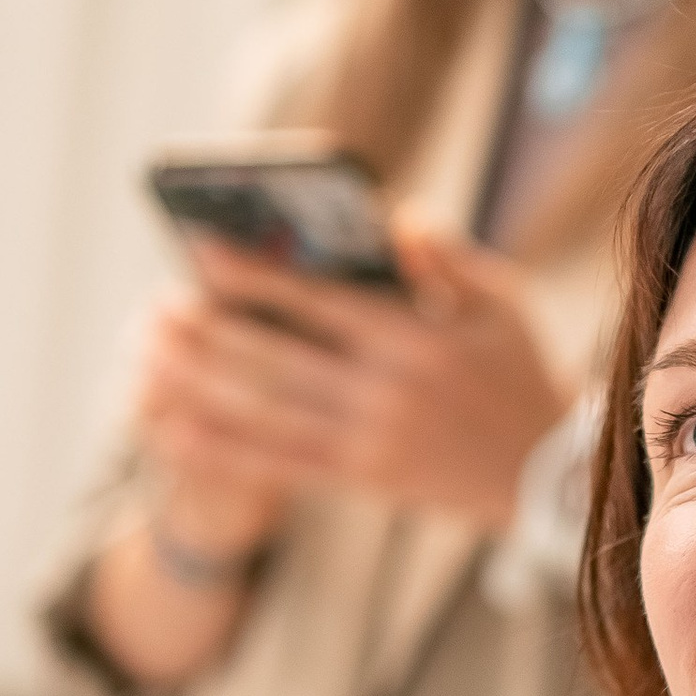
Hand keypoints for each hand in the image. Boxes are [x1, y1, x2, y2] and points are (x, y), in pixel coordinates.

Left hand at [140, 210, 568, 534]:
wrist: (547, 475)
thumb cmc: (521, 373)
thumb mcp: (502, 303)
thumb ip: (446, 258)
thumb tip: (394, 218)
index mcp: (418, 341)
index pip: (321, 302)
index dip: (257, 276)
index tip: (202, 251)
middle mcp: (387, 394)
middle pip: (277, 361)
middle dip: (209, 333)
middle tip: (156, 307)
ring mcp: (370, 441)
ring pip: (266, 414)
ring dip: (199, 386)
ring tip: (148, 357)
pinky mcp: (361, 478)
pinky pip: (277, 464)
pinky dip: (220, 449)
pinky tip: (172, 430)